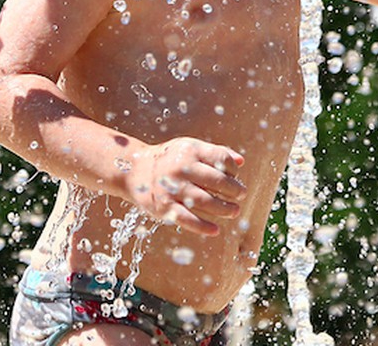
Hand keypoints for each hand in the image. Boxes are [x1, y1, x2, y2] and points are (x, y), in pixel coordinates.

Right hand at [126, 137, 245, 235]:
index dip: (232, 169)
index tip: (235, 176)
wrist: (136, 171)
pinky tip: (215, 229)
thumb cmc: (170, 159)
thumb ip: (215, 153)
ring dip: (224, 208)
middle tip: (241, 195)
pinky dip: (203, 226)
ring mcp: (172, 188)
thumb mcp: (190, 148)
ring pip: (205, 201)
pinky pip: (188, 219)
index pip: (221, 158)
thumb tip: (241, 161)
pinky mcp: (165, 207)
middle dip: (234, 190)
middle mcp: (181, 168)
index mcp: (190, 150)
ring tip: (234, 211)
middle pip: (217, 180)